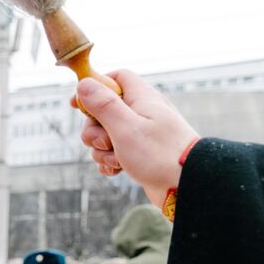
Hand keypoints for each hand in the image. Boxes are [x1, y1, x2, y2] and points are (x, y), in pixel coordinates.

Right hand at [74, 71, 197, 205]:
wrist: (187, 185)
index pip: (116, 78)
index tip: (76, 103)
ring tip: (117, 161)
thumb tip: (84, 83)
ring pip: (106, 135)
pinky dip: (110, 162)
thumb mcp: (126, 128)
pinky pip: (114, 152)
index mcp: (142, 99)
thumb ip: (104, 105)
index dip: (94, 86)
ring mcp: (142, 134)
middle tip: (103, 142)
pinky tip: (117, 170)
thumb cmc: (159, 155)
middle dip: (94, 129)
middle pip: (104, 111)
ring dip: (102, 150)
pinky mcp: (140, 153)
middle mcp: (142, 113)